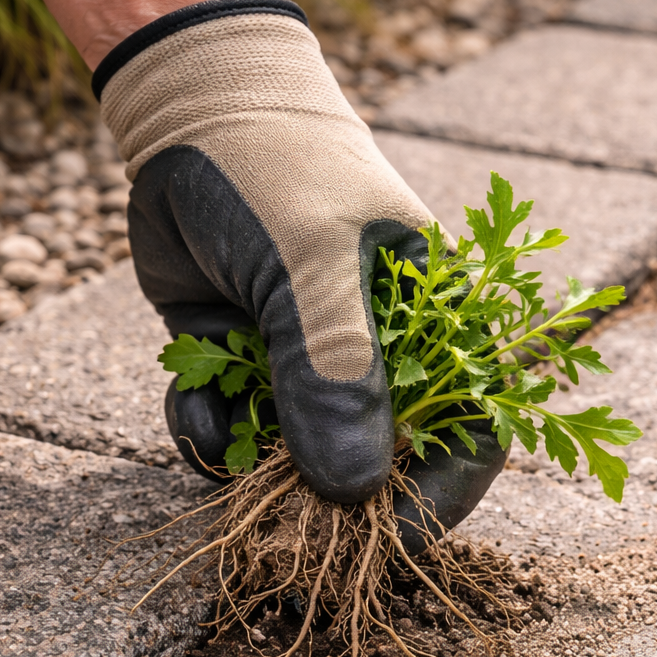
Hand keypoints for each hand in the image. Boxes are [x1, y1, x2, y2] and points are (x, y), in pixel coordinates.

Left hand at [98, 0, 427, 503]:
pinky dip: (207, 433)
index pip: (470, 431)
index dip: (439, 495)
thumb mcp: (313, 266)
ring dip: (252, 465)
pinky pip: (234, 433)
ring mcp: (307, 363)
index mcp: (439, 326)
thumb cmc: (281, 173)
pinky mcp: (245, 365)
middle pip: (377, 461)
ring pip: (294, 458)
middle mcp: (379, 355)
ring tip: (218, 429)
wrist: (187, 113)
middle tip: (281, 524)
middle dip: (326, 496)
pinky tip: (189, 400)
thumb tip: (354, 493)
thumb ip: (335, 374)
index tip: (390, 543)